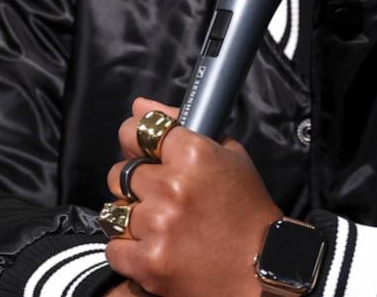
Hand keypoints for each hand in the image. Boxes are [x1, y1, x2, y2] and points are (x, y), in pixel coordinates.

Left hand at [102, 98, 282, 296]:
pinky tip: (155, 248)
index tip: (141, 150)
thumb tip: (140, 105)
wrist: (262, 271)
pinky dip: (129, 250)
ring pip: (114, 210)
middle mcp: (172, 187)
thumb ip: (180, 125)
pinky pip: (114, 247)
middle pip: (121, 173)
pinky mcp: (149, 262)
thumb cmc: (247, 212)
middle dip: (138, 185)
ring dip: (132, 218)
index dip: (134, 140)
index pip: (137, 130)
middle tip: (163, 198)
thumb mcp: (228, 157)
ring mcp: (158, 226)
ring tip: (161, 226)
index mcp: (193, 154)